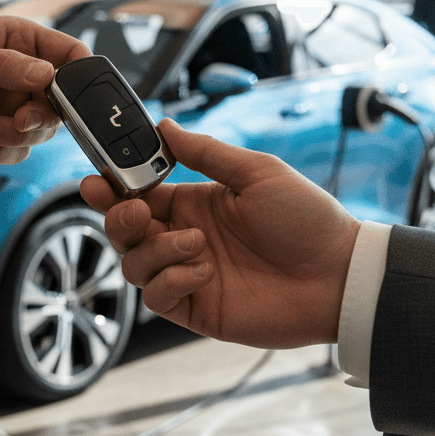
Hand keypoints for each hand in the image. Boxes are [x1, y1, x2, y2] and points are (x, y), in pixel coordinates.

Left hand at [0, 16, 88, 163]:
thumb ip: (3, 66)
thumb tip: (46, 75)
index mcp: (18, 41)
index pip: (68, 55)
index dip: (79, 77)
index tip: (67, 98)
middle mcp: (19, 74)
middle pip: (60, 104)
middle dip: (39, 118)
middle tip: (16, 122)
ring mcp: (8, 106)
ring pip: (38, 133)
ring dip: (10, 138)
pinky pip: (15, 152)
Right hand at [80, 119, 360, 348]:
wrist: (338, 275)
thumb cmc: (306, 219)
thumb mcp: (257, 173)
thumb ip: (206, 153)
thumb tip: (163, 127)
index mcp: (194, 203)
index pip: (136, 193)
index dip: (111, 188)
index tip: (96, 181)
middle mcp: (183, 238)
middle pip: (123, 231)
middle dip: (118, 219)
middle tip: (137, 212)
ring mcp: (187, 274)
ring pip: (134, 264)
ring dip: (156, 251)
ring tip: (197, 244)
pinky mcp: (196, 308)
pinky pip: (156, 297)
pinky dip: (171, 280)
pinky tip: (204, 271)